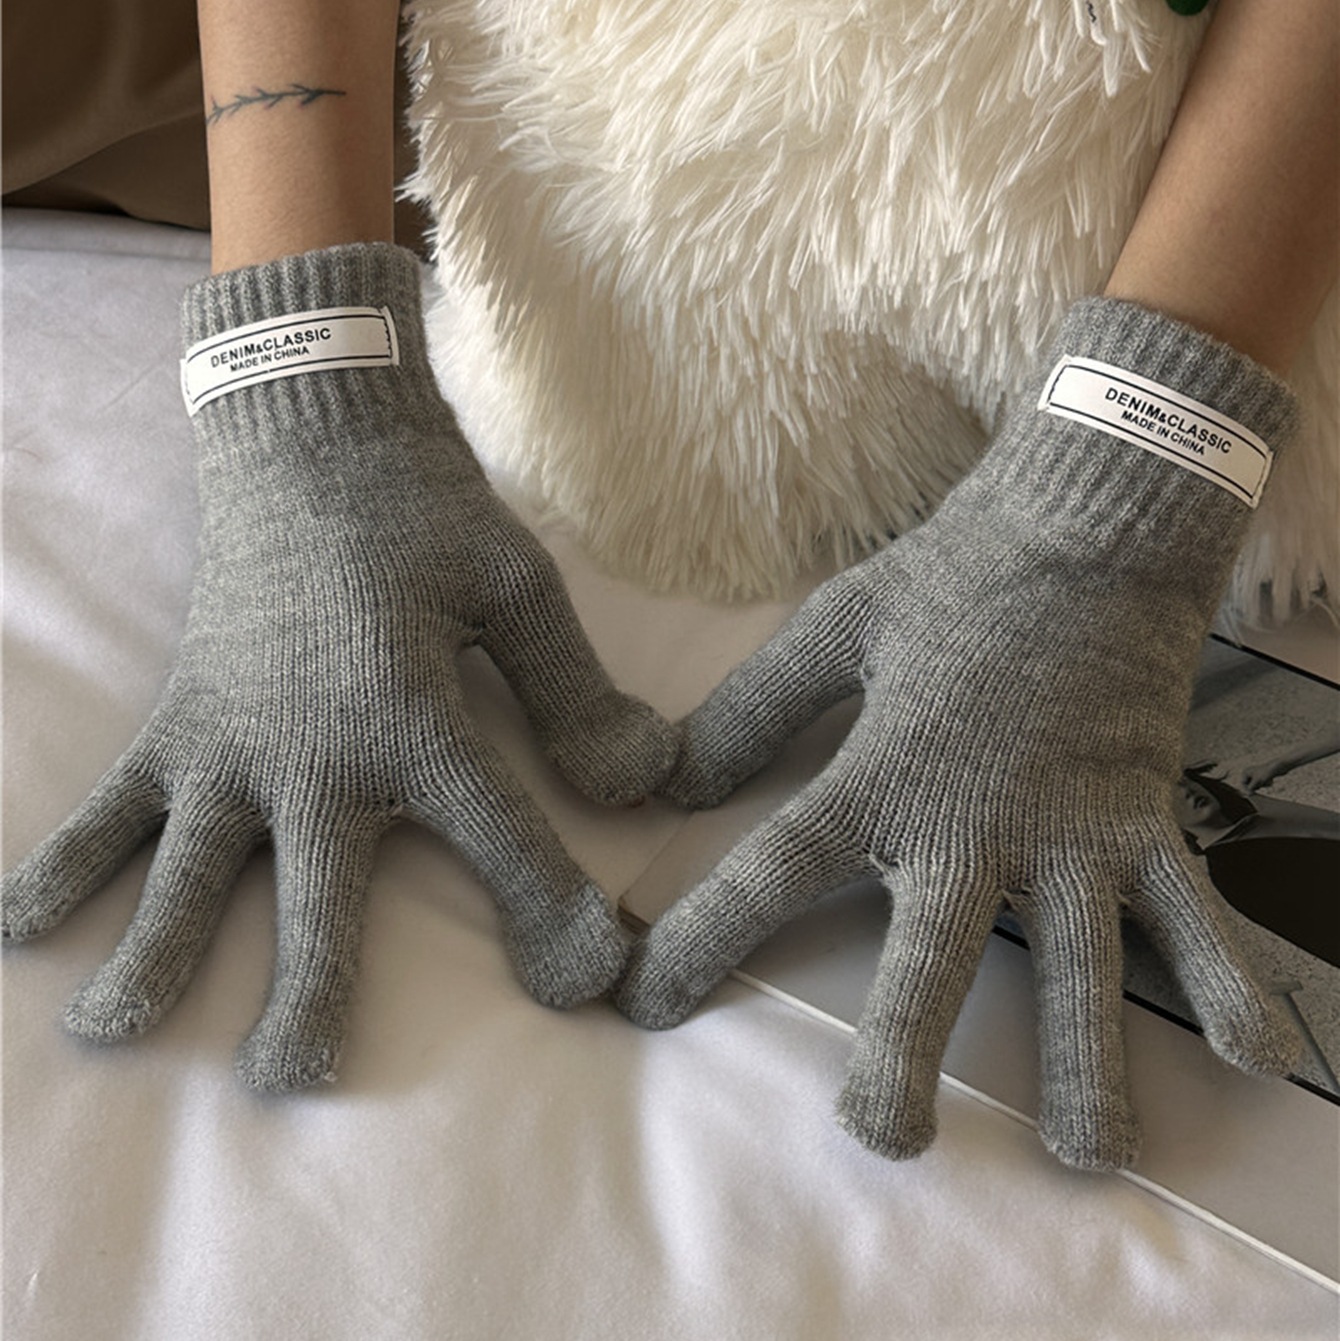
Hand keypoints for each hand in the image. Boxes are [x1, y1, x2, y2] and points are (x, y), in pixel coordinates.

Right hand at [3, 244, 677, 1089]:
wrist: (310, 432)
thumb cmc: (423, 511)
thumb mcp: (518, 588)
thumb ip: (577, 693)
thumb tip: (652, 781)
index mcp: (418, 716)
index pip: (503, 839)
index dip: (554, 914)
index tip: (592, 982)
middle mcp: (318, 748)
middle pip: (319, 896)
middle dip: (316, 992)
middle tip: (295, 1080)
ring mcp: (233, 739)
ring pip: (192, 867)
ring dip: (156, 950)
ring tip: (114, 1031)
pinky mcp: (179, 718)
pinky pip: (115, 800)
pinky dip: (71, 859)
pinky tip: (22, 926)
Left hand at [616, 298, 1299, 1169]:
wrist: (1088, 522)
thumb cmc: (954, 575)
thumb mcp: (831, 628)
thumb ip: (749, 711)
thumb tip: (665, 780)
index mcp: (881, 773)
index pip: (771, 872)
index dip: (701, 941)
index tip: (644, 1004)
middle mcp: (975, 820)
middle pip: (927, 960)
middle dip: (899, 1056)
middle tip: (881, 1138)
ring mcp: (1073, 828)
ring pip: (1076, 966)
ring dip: (1080, 1065)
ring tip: (1084, 1158)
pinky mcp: (1147, 817)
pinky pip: (1194, 910)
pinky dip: (1228, 977)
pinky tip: (1257, 1058)